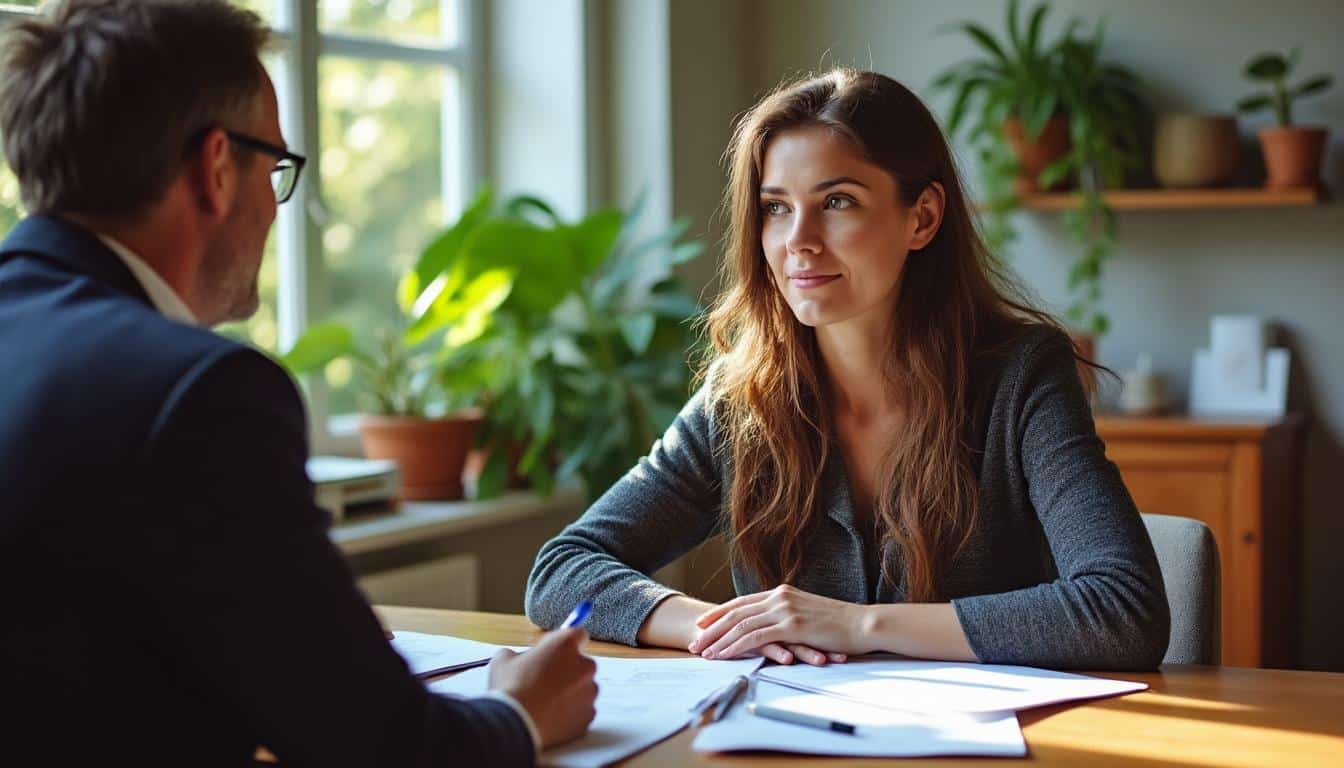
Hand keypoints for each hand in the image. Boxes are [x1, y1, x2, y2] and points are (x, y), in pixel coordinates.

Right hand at [487, 628, 597, 748]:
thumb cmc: (510, 688)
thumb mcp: (504, 660)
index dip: (564, 642)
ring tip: (545, 702)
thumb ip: (519, 654)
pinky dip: (571, 712)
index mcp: (566, 645)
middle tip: (544, 680)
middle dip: (566, 670)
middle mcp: (584, 665)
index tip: (554, 650)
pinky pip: (582, 709)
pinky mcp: (589, 715)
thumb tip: (519, 659)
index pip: (578, 633)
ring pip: (583, 688)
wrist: (515, 725)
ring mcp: (589, 692)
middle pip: (581, 663)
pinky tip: (550, 716)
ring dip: (569, 692)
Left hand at [689, 584, 865, 663]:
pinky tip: (725, 655)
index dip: (719, 613)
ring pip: (741, 624)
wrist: (862, 624)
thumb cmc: (839, 624)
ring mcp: (785, 610)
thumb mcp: (808, 613)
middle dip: (712, 628)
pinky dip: (736, 646)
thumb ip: (788, 615)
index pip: (742, 602)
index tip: (702, 623)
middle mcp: (779, 597)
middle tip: (695, 641)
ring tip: (704, 652)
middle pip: (735, 612)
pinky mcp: (792, 625)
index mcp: (782, 593)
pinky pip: (756, 636)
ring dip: (719, 639)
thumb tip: (774, 625)